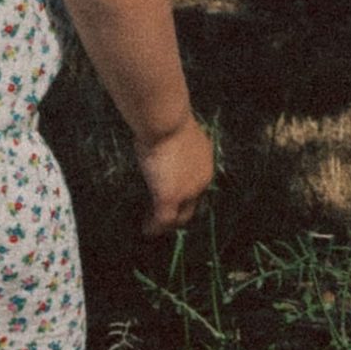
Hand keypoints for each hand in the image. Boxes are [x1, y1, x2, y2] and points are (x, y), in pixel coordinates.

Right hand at [137, 118, 213, 234]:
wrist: (166, 121)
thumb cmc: (167, 119)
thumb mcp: (173, 132)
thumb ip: (171, 142)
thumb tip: (157, 140)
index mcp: (204, 162)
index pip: (196, 185)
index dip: (184, 194)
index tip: (171, 196)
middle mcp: (201, 180)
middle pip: (192, 205)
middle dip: (179, 213)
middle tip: (164, 219)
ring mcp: (187, 192)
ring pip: (179, 215)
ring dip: (166, 222)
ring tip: (154, 227)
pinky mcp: (169, 198)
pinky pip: (163, 219)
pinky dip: (154, 227)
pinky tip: (146, 231)